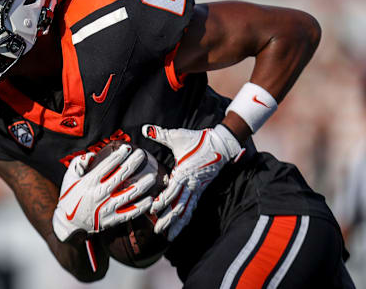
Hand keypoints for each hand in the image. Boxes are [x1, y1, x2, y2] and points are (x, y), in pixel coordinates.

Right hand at [52, 144, 155, 241]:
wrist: (68, 224)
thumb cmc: (69, 197)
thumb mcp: (69, 177)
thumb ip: (78, 162)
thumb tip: (92, 154)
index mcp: (89, 182)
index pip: (107, 166)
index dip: (119, 156)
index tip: (128, 148)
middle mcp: (98, 194)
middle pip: (121, 176)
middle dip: (133, 163)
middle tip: (143, 154)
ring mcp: (106, 208)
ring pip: (128, 194)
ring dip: (142, 184)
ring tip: (152, 176)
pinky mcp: (111, 220)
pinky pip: (129, 213)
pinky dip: (141, 207)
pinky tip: (150, 199)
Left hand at [142, 124, 242, 240]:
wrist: (220, 145)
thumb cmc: (197, 140)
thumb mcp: (178, 136)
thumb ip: (160, 134)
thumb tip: (144, 128)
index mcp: (184, 173)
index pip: (172, 191)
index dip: (163, 201)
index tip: (152, 210)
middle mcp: (191, 184)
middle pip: (179, 206)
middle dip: (168, 219)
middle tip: (158, 231)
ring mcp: (197, 189)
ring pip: (187, 210)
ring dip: (178, 224)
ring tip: (169, 237)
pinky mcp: (201, 191)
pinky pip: (193, 208)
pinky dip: (186, 219)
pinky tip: (180, 228)